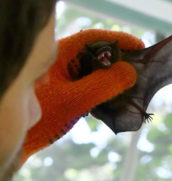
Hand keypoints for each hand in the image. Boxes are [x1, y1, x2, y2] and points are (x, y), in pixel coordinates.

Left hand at [21, 29, 143, 163]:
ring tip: (131, 84)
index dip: (119, 40)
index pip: (93, 38)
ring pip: (97, 70)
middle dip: (120, 60)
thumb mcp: (73, 101)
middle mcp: (64, 62)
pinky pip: (93, 84)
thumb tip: (131, 72)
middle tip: (140, 67)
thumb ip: (102, 86)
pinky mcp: (71, 90)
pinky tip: (114, 100)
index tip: (140, 46)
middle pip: (98, 53)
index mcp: (59, 55)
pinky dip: (106, 90)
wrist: (22, 142)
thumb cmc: (40, 120)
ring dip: (114, 77)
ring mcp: (68, 76)